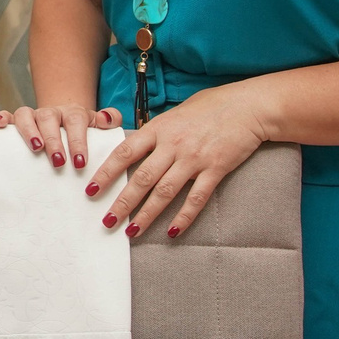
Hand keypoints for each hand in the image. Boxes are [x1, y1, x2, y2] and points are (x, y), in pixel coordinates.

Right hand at [0, 103, 121, 171]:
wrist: (66, 119)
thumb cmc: (83, 130)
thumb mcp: (100, 125)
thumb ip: (111, 119)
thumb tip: (108, 119)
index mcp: (73, 113)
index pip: (76, 122)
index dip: (78, 141)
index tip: (80, 162)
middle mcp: (52, 112)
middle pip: (49, 119)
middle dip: (53, 141)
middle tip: (58, 161)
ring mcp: (34, 116)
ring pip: (26, 115)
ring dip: (29, 131)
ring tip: (35, 148)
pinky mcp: (19, 121)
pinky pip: (8, 116)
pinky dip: (2, 118)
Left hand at [85, 83, 269, 238]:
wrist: (247, 106)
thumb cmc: (211, 106)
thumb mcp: (175, 113)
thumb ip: (156, 131)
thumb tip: (135, 146)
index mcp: (158, 129)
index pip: (125, 153)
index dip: (106, 173)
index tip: (91, 190)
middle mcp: (173, 144)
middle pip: (142, 178)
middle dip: (122, 203)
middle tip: (107, 221)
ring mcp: (194, 158)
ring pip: (165, 192)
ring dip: (147, 214)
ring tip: (132, 231)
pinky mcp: (216, 169)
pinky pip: (196, 198)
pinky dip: (183, 217)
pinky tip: (172, 232)